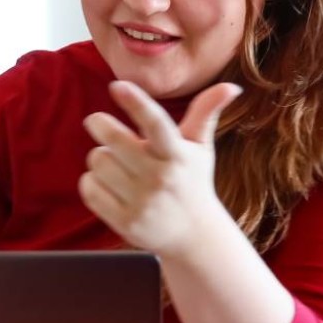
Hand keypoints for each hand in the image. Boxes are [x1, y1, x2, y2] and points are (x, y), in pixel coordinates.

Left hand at [79, 80, 241, 257]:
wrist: (194, 236)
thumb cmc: (192, 182)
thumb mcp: (200, 148)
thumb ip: (207, 113)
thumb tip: (232, 87)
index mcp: (178, 154)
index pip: (156, 123)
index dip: (136, 103)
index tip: (117, 85)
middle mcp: (160, 178)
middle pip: (114, 140)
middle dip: (99, 124)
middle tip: (97, 122)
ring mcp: (142, 202)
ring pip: (98, 161)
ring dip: (100, 157)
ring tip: (115, 162)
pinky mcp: (125, 222)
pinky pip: (90, 188)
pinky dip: (92, 181)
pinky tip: (108, 183)